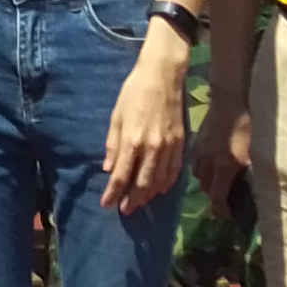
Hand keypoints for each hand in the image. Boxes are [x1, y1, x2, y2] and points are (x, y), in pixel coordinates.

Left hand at [102, 30, 189, 209]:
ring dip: (149, 195)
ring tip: (139, 203)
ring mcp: (169, 147)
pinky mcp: (181, 143)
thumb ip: (113, 145)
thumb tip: (109, 169)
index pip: (121, 175)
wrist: (161, 77)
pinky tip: (159, 189)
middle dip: (132, 200)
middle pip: (142, 183)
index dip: (113, 193)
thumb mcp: (116, 117)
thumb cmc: (133, 93)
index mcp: (132, 140)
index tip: (106, 204)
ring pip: (160, 181)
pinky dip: (166, 184)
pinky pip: (174, 171)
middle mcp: (152, 148)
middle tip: (124, 209)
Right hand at [192, 101, 250, 211]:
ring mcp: (200, 151)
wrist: (230, 98)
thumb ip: (254, 172)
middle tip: (228, 199)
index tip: (230, 216)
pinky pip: (195, 162)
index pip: (218, 198)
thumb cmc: (249, 124)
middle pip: (206, 189)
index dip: (223, 211)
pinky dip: (203, 168)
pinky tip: (211, 163)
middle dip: (215, 197)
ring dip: (208, 183)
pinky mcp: (196, 141)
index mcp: (224, 167)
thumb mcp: (256, 151)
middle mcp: (208, 163)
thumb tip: (259, 191)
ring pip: (199, 176)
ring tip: (219, 182)